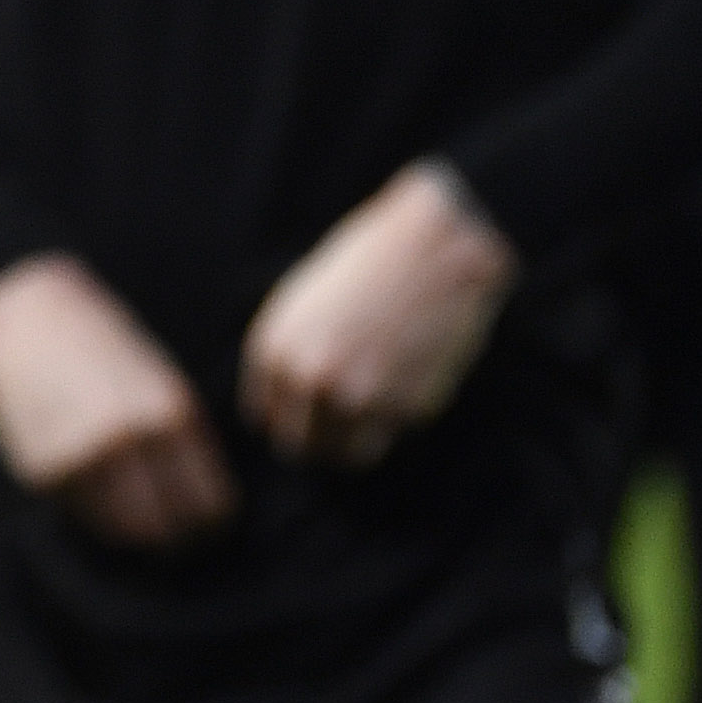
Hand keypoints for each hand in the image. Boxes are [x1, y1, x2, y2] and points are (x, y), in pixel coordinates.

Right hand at [0, 255, 237, 548]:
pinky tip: (91, 481)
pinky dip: (93, 511)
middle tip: (171, 535)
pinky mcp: (42, 470)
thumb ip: (183, 444)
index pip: (211, 507)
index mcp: (169, 413)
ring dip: (133, 532)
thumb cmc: (107, 350)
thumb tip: (203, 514)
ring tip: (133, 512)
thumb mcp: (161, 384)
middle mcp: (126, 438)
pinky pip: (82, 516)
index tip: (204, 523)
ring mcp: (81, 456)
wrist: (27, 316)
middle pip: (166, 530)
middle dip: (174, 538)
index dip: (211, 522)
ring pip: (123, 533)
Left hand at [242, 163, 517, 468]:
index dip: (289, 420)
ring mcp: (359, 399)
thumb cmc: (368, 267)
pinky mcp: (407, 408)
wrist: (435, 247)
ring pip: (349, 455)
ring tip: (376, 405)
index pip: (266, 419)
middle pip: (302, 448)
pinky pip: (396, 432)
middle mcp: (309, 380)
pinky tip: (411, 372)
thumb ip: (291, 360)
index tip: (308, 414)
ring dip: (359, 441)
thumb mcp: (304, 306)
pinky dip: (401, 415)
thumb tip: (292, 414)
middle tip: (342, 425)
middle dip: (320, 441)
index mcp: (275, 350)